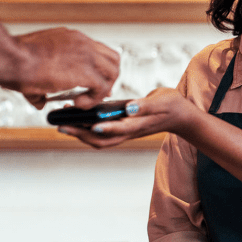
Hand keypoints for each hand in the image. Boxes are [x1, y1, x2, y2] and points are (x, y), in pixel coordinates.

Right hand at [11, 28, 119, 107]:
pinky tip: (79, 104)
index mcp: (71, 38)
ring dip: (103, 88)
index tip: (92, 83)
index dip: (97, 69)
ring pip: (113, 71)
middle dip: (107, 77)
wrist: (13, 58)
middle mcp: (82, 43)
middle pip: (112, 58)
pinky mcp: (85, 71)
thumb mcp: (31, 68)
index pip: (96, 50)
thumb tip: (41, 102)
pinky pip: (102, 87)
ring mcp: (86, 54)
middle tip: (95, 92)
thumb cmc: (15, 60)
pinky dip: (94, 99)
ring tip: (86, 100)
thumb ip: (40, 87)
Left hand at [57, 87, 198, 147]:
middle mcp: (128, 131)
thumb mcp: (162, 101)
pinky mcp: (122, 126)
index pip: (118, 130)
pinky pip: (101, 130)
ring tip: (63, 120)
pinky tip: (78, 113)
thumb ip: (145, 105)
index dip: (104, 128)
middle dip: (80, 134)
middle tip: (61, 124)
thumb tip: (129, 107)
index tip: (90, 124)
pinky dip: (87, 125)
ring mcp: (124, 131)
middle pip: (101, 140)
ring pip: (98, 138)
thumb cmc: (171, 106)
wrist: (179, 115)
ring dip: (80, 132)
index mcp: (138, 125)